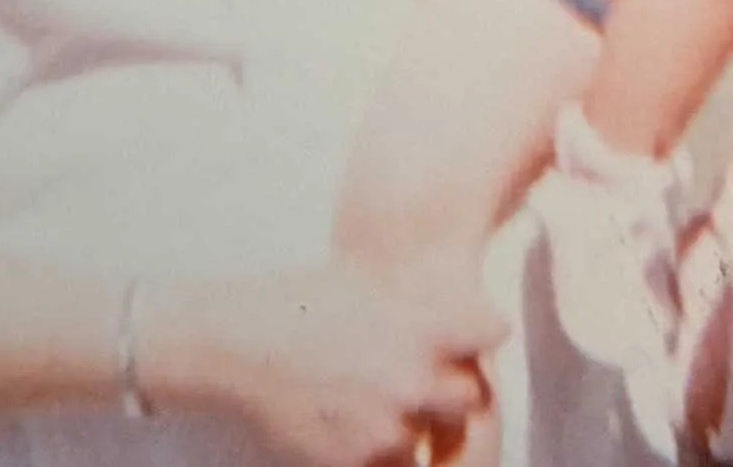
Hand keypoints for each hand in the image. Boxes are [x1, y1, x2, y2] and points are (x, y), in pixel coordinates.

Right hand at [164, 258, 503, 466]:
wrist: (240, 342)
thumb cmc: (304, 301)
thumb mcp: (372, 284)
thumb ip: (426, 305)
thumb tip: (476, 315)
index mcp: (422, 325)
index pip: (492, 331)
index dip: (479, 333)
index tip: (465, 336)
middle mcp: (413, 378)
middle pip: (472, 395)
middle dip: (451, 388)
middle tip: (422, 379)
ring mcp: (386, 426)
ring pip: (428, 436)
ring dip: (412, 424)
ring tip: (373, 399)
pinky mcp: (355, 462)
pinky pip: (391, 464)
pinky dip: (377, 450)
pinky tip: (349, 421)